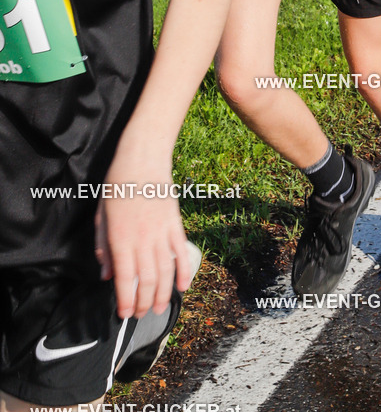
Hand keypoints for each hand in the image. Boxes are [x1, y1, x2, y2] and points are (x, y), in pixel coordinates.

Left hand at [95, 156, 192, 318]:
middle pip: (147, 280)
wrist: (143, 159)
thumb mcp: (101, 215)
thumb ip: (103, 247)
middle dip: (144, 302)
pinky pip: (181, 252)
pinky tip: (183, 286)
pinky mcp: (175, 224)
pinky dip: (184, 271)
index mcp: (121, 238)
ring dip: (164, 294)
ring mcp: (162, 232)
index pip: (124, 278)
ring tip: (161, 309)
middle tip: (141, 315)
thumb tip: (106, 274)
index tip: (124, 314)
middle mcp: (143, 239)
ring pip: (165, 271)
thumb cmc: (117, 185)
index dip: (125, 300)